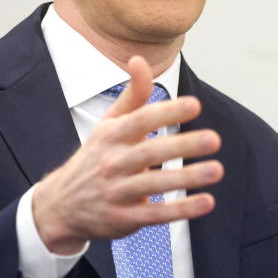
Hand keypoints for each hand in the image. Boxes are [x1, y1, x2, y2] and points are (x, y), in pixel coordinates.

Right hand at [32, 55, 223, 253]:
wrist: (60, 205)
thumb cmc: (94, 157)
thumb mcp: (108, 124)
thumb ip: (131, 95)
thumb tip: (139, 58)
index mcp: (111, 135)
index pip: (140, 120)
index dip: (166, 112)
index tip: (194, 105)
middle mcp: (112, 162)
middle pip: (149, 152)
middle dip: (182, 145)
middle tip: (214, 139)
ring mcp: (116, 192)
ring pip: (154, 184)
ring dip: (187, 178)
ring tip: (216, 169)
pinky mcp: (123, 218)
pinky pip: (156, 214)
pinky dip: (181, 210)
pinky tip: (206, 201)